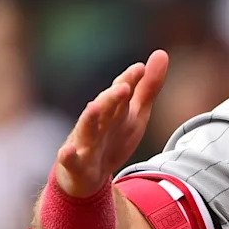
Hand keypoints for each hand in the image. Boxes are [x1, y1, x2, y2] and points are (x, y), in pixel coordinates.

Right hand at [54, 50, 168, 197]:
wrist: (89, 175)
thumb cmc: (113, 138)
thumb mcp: (135, 113)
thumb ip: (148, 87)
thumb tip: (161, 53)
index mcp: (114, 110)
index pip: (121, 92)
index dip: (129, 81)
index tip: (140, 69)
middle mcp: (98, 122)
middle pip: (105, 108)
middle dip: (112, 97)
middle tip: (124, 87)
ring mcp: (85, 142)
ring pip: (87, 129)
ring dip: (90, 118)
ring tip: (94, 106)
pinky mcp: (75, 164)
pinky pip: (69, 159)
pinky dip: (67, 155)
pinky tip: (67, 150)